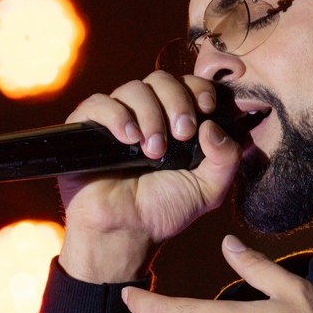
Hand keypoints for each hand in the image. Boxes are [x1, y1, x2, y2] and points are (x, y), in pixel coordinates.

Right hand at [56, 71, 240, 282]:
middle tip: (183, 133)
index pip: (188, 84)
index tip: (207, 109)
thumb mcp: (208, 189)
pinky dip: (117, 115)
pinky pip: (99, 103)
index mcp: (175, 121)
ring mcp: (116, 119)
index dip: (199, 88)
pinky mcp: (87, 127)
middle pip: (162, 79)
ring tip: (154, 150)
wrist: (123, 233)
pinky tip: (129, 138)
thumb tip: (213, 126)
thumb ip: (226, 159)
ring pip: (133, 88)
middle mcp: (146, 114)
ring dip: (150, 114)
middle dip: (177, 101)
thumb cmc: (163, 210)